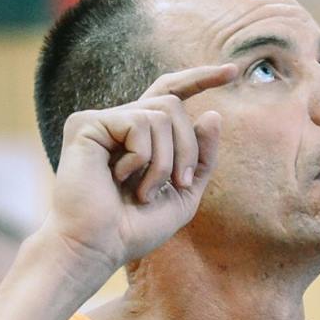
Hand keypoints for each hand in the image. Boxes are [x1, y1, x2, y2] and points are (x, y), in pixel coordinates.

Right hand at [38, 63, 236, 285]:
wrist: (98, 247)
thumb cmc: (134, 230)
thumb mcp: (183, 195)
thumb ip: (202, 158)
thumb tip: (212, 113)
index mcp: (139, 137)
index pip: (172, 93)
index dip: (201, 79)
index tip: (233, 71)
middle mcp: (120, 123)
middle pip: (172, 104)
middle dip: (188, 146)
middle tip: (181, 183)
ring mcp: (101, 121)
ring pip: (161, 113)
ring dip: (165, 160)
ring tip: (144, 192)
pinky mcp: (85, 124)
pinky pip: (138, 123)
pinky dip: (142, 157)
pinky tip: (119, 179)